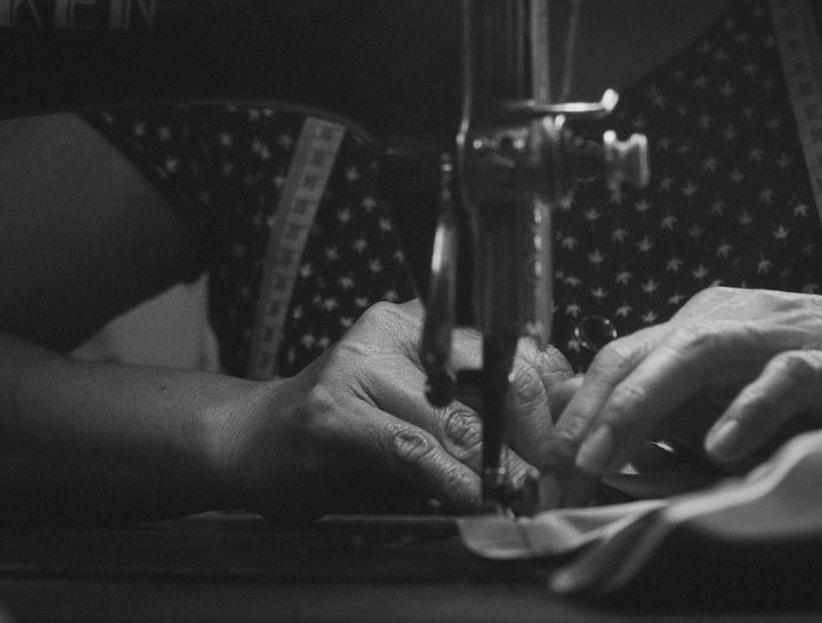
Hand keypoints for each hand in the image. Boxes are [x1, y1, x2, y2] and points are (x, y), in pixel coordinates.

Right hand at [216, 300, 571, 522]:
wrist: (254, 438)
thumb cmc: (343, 425)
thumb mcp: (413, 403)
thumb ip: (469, 408)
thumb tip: (544, 433)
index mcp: (417, 324)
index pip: (505, 345)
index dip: (547, 393)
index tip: (568, 436)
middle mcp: (391, 332)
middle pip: (490, 372)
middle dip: (532, 431)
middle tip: (554, 471)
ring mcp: (358, 367)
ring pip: (454, 416)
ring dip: (496, 464)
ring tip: (521, 493)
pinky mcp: (335, 413)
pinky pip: (413, 448)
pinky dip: (450, 478)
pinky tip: (471, 499)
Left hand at [540, 287, 821, 507]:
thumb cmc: (813, 374)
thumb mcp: (729, 388)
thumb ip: (676, 407)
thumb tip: (604, 438)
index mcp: (700, 322)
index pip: (621, 355)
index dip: (580, 404)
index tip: (551, 454)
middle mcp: (728, 318)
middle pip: (641, 350)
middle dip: (593, 407)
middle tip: (563, 459)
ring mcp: (776, 333)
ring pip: (694, 354)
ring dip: (641, 405)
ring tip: (607, 455)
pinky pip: (783, 378)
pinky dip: (746, 411)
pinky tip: (719, 447)